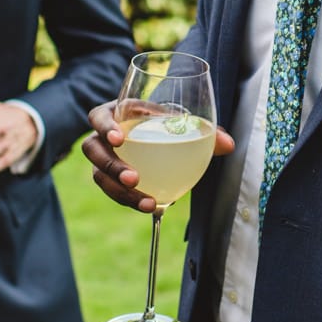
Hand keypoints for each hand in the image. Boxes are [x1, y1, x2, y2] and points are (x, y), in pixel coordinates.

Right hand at [82, 100, 233, 212]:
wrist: (160, 138)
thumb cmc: (167, 124)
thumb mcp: (181, 123)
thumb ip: (205, 132)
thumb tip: (228, 144)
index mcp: (118, 113)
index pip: (100, 117)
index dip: (105, 126)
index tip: (119, 138)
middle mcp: (104, 137)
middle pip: (93, 150)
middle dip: (110, 165)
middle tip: (134, 178)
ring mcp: (104, 160)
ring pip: (100, 176)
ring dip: (119, 191)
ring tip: (147, 202)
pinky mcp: (110, 180)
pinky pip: (114, 192)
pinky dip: (130, 200)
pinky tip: (151, 207)